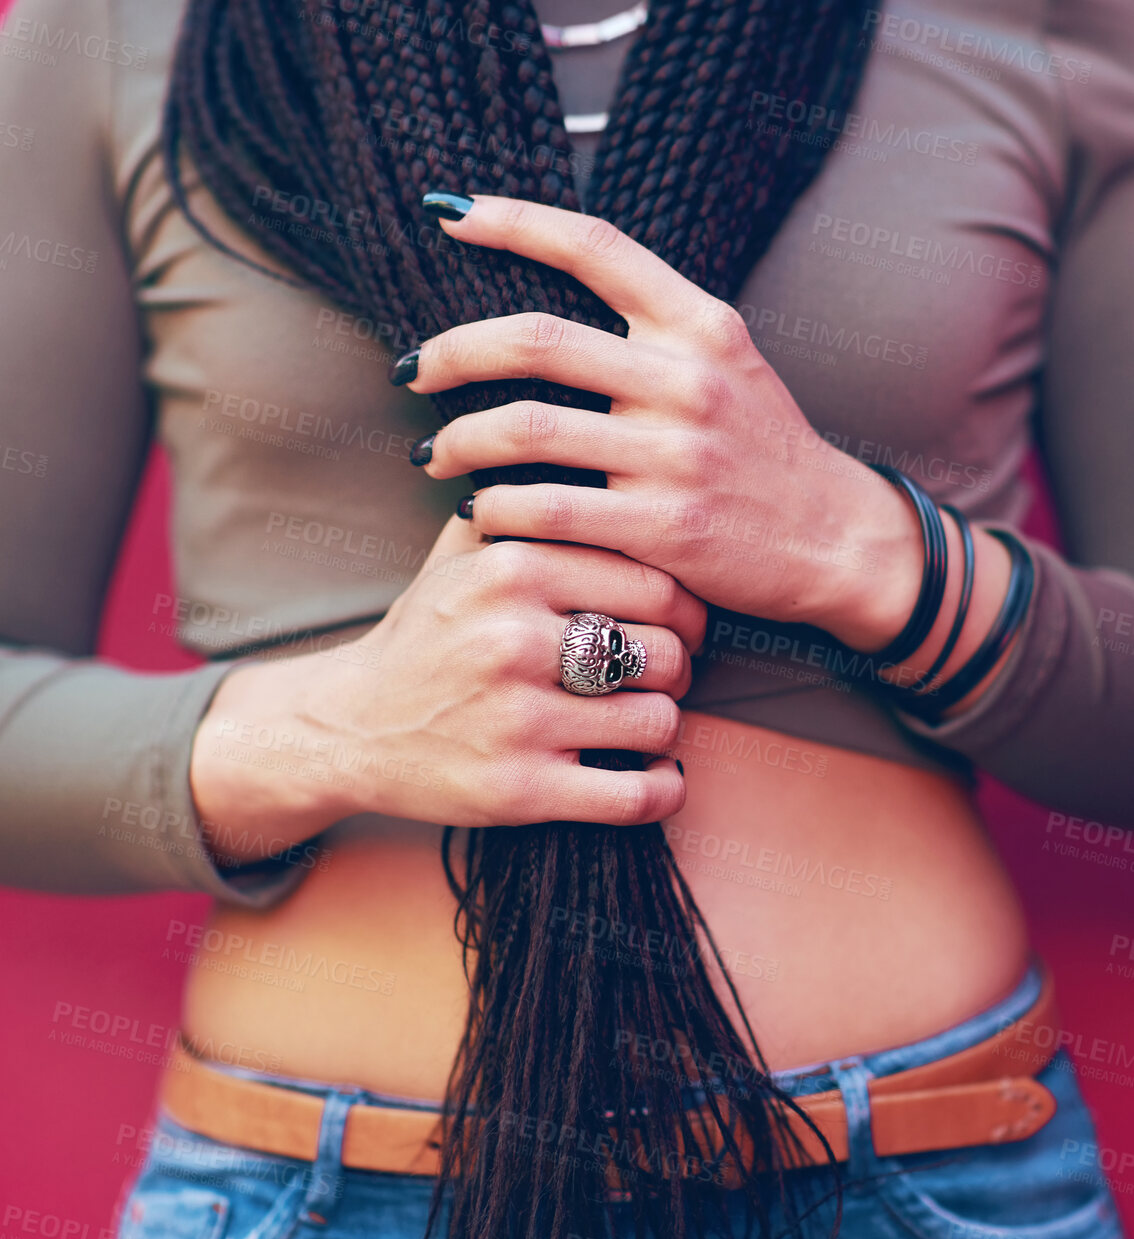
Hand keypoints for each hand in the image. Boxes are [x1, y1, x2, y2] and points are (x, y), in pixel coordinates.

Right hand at [189, 515, 705, 854]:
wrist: (350, 727)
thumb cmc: (425, 634)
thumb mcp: (459, 552)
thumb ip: (523, 502)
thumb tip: (592, 444)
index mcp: (510, 570)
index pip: (652, 579)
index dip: (686, 605)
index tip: (684, 620)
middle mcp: (513, 639)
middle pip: (666, 649)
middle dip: (681, 664)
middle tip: (669, 671)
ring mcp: (517, 720)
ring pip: (658, 720)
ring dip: (665, 724)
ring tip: (648, 718)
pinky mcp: (519, 790)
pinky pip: (635, 795)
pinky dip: (662, 789)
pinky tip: (658, 776)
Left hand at [399, 195, 925, 649]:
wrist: (835, 539)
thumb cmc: (763, 450)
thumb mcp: (726, 364)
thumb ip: (651, 330)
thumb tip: (546, 305)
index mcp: (700, 324)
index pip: (595, 246)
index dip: (513, 220)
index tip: (449, 214)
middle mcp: (688, 377)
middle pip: (535, 339)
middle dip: (451, 352)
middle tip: (413, 371)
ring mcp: (676, 452)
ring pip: (526, 428)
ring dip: (457, 442)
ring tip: (432, 456)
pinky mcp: (664, 525)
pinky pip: (547, 508)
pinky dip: (495, 509)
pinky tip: (479, 513)